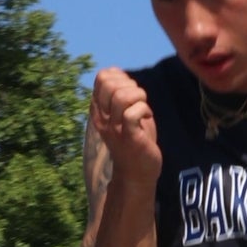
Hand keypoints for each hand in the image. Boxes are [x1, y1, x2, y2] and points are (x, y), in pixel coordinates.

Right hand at [90, 66, 161, 184]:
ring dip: (138, 96)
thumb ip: (120, 94)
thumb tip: (118, 72)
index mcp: (99, 110)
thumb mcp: (123, 114)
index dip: (120, 76)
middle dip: (130, 84)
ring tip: (143, 106)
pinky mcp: (129, 137)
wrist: (137, 174)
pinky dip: (144, 109)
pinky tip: (148, 116)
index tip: (130, 89)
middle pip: (109, 83)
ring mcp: (114, 128)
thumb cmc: (134, 141)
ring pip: (120, 97)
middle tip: (139, 99)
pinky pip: (132, 113)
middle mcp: (103, 118)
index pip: (101, 77)